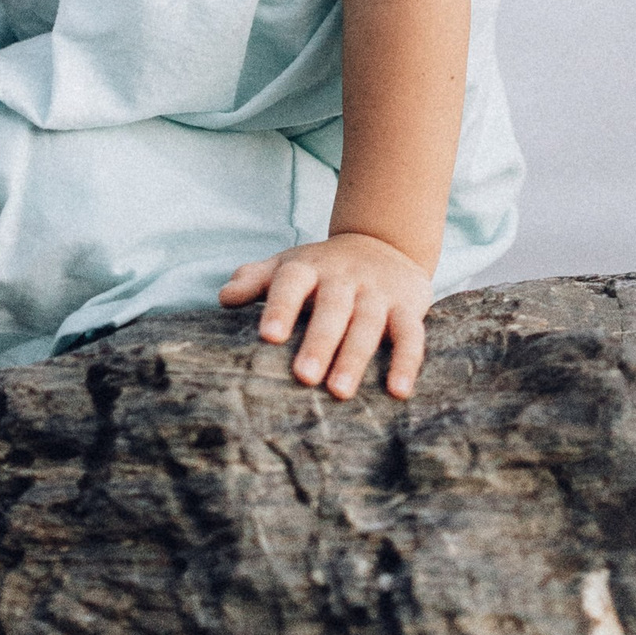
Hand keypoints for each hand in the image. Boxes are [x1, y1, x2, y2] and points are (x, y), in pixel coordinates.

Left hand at [220, 232, 434, 401]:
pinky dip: (407, 362)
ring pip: (368, 324)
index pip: (291, 282)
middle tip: (303, 376)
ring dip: (355, 357)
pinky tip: (398, 392)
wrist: (383, 242)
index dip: (280, 307)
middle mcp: (344, 279)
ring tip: (340, 391)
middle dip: (318, 342)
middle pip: (332, 308)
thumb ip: (255, 280)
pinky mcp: (408, 307)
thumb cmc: (322, 269)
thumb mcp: (288, 266)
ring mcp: (378, 293)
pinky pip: (411, 334)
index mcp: (309, 268)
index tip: (268, 337)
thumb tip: (224, 297)